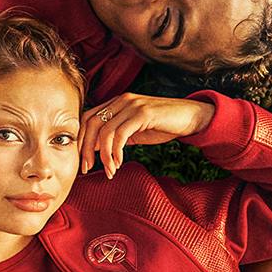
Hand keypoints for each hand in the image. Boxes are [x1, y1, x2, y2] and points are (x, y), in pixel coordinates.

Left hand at [79, 94, 211, 175]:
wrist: (191, 117)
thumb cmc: (162, 126)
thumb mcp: (133, 132)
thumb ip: (114, 136)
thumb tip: (93, 148)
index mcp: (116, 103)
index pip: (87, 118)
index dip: (80, 139)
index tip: (81, 160)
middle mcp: (121, 100)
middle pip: (91, 124)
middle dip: (86, 149)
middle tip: (87, 168)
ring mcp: (132, 105)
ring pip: (105, 131)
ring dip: (104, 156)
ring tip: (110, 171)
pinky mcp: (143, 113)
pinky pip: (121, 134)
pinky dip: (116, 151)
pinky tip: (119, 163)